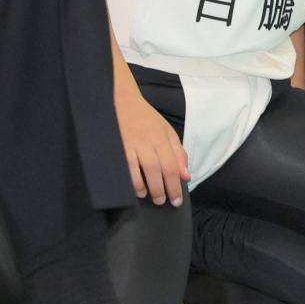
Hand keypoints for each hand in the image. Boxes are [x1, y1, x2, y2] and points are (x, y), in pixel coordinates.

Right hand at [115, 85, 189, 206]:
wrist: (122, 101)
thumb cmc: (146, 119)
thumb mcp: (167, 131)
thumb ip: (178, 153)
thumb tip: (186, 176)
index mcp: (163, 138)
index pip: (172, 165)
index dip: (175, 185)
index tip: (176, 201)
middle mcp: (149, 141)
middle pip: (159, 169)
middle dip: (163, 189)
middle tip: (163, 202)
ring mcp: (133, 144)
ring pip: (144, 168)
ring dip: (148, 187)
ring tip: (150, 197)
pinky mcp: (118, 146)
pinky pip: (126, 166)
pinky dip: (131, 180)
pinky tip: (135, 189)